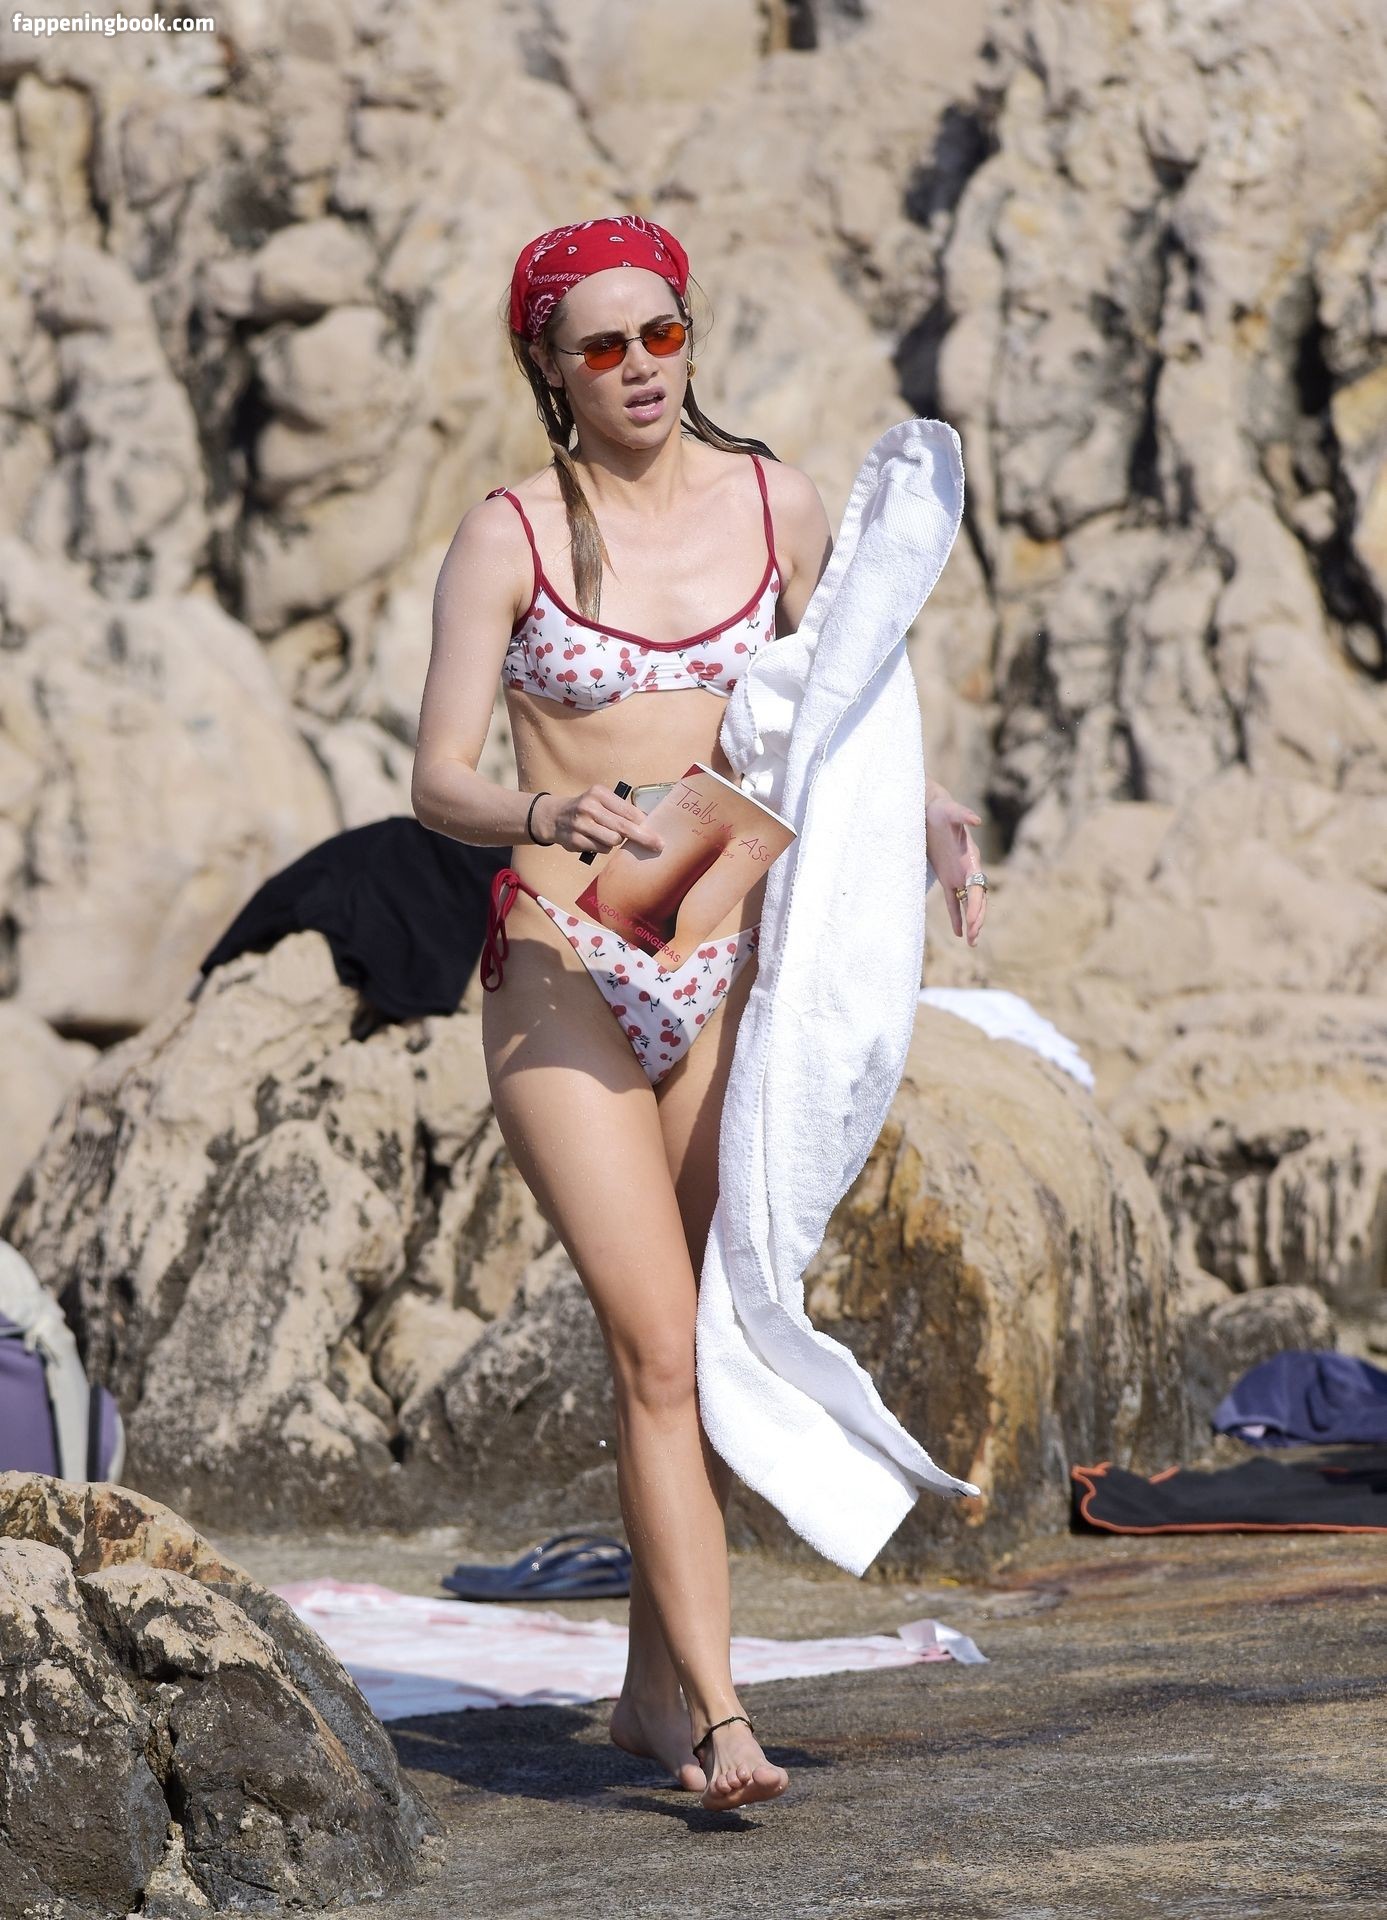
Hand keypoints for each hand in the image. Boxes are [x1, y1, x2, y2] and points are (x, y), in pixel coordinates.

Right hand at [537, 785, 663, 856]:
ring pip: (613, 840)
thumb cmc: (586, 809)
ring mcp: (581, 824)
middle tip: (658, 845)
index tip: (657, 832)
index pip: (628, 811)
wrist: (554, 817)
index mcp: (599, 793)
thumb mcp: (601, 800)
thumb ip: (620, 809)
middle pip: (623, 827)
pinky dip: (604, 847)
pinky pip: (601, 849)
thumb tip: (647, 825)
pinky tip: (595, 839)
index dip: (644, 823)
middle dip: (643, 838)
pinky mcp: (576, 840)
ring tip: (608, 834)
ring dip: (616, 841)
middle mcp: (589, 807)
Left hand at [926, 789, 986, 946]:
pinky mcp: (947, 878)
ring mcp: (958, 875)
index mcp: (972, 859)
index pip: (977, 886)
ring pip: (968, 904)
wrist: (931, 810)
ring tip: (972, 943)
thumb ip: (963, 815)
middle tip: (974, 938)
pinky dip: (956, 917)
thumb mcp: (950, 811)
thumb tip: (977, 820)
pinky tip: (959, 933)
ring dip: (971, 922)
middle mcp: (968, 870)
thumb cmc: (941, 810)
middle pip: (977, 899)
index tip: (974, 920)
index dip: (976, 904)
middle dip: (977, 918)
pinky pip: (954, 901)